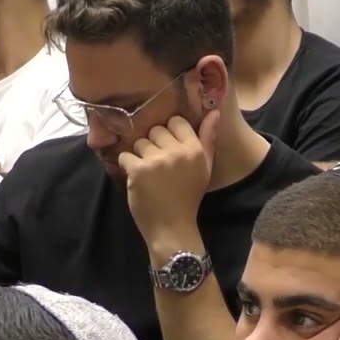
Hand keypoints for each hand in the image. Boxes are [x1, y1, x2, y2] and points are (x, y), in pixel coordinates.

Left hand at [121, 112, 219, 249]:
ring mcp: (156, 160)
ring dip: (140, 156)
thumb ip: (208, 139)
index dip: (169, 134)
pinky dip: (127, 166)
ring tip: (148, 174)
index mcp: (195, 149)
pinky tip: (137, 179)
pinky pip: (125, 155)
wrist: (172, 227)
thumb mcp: (205, 168)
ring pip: (139, 142)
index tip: (169, 150)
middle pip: (155, 130)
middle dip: (154, 145)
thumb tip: (214, 112)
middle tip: (158, 165)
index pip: (176, 121)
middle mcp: (177, 151)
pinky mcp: (138, 170)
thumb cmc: (188, 198)